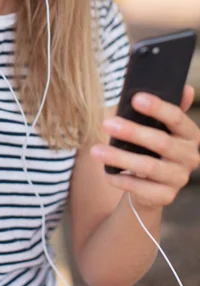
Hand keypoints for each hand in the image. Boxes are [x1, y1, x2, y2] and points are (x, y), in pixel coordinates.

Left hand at [91, 84, 199, 209]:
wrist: (152, 184)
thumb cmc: (152, 147)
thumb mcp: (159, 126)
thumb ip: (164, 110)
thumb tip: (185, 88)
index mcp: (190, 134)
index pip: (177, 118)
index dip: (157, 108)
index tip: (135, 98)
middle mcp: (190, 156)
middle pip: (161, 142)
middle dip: (132, 132)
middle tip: (106, 123)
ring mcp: (179, 178)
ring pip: (148, 167)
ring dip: (119, 157)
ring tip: (95, 150)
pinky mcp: (166, 196)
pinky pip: (141, 188)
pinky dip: (121, 179)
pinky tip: (106, 173)